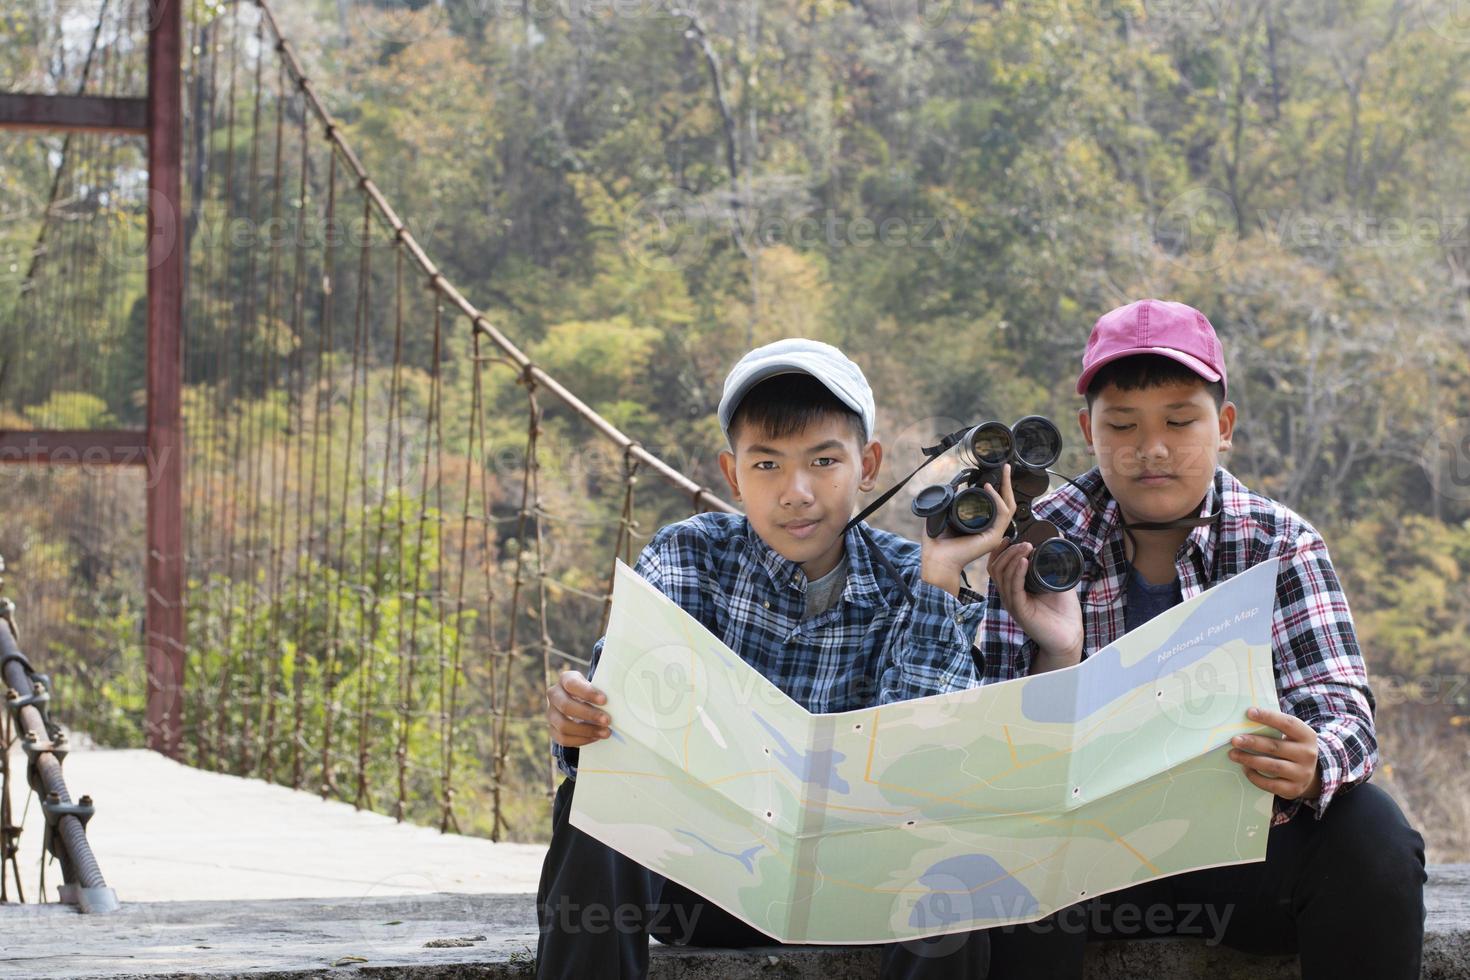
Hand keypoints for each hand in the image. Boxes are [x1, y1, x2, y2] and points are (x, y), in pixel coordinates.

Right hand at [546, 669, 611, 747]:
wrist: (580, 701)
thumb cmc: (590, 693)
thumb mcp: (595, 686)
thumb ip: (602, 691)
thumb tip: (616, 704)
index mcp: (565, 679)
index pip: (572, 684)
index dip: (588, 693)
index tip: (604, 700)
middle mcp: (555, 695)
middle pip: (566, 706)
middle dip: (589, 715)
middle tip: (607, 720)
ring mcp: (551, 713)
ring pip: (563, 725)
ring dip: (587, 731)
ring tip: (605, 732)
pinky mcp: (552, 728)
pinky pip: (563, 739)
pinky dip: (581, 740)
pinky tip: (594, 737)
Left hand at [920, 464, 1018, 596]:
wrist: (937, 561)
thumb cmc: (937, 545)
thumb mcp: (942, 517)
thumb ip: (948, 503)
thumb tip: (953, 486)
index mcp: (980, 527)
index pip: (995, 505)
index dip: (997, 489)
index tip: (993, 474)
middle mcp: (990, 530)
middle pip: (1006, 503)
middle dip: (1007, 484)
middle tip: (1006, 468)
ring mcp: (994, 534)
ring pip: (1009, 507)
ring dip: (1007, 488)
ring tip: (1004, 473)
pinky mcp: (993, 537)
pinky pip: (1002, 515)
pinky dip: (997, 500)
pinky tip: (989, 489)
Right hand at [989, 538, 1083, 668]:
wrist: (1070, 636)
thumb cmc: (1063, 611)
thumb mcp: (1057, 580)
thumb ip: (1054, 563)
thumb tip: (1058, 538)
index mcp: (1014, 588)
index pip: (997, 566)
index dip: (1000, 551)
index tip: (1009, 537)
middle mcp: (1009, 595)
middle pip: (996, 568)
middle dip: (1008, 551)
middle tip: (1024, 542)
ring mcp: (1013, 603)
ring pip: (1002, 576)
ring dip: (1013, 558)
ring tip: (1026, 547)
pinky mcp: (1020, 611)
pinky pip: (1014, 589)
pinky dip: (1017, 573)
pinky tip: (1024, 562)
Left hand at [1230, 706, 1321, 800]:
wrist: (1309, 774)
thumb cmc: (1292, 747)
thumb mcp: (1291, 735)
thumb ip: (1274, 727)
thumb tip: (1246, 718)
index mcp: (1307, 736)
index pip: (1288, 724)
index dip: (1268, 717)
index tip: (1249, 712)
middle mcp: (1308, 754)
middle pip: (1276, 747)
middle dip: (1253, 743)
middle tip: (1235, 740)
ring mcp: (1302, 773)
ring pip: (1272, 766)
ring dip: (1249, 759)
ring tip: (1233, 754)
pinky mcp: (1294, 789)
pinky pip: (1271, 784)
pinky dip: (1255, 777)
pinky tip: (1245, 769)